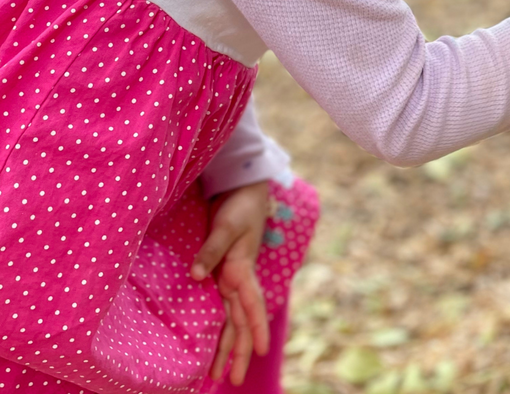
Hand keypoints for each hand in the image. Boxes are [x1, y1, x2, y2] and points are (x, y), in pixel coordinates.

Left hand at [191, 180, 271, 384]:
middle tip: (230, 381)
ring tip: (218, 374)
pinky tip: (212, 341)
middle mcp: (239, 279)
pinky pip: (222, 307)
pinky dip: (219, 327)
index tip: (259, 352)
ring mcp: (232, 278)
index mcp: (244, 270)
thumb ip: (211, 250)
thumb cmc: (240, 206)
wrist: (244, 189)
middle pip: (240, 322)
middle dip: (237, 352)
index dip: (255, 329)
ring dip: (227, 345)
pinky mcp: (223, 272)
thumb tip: (196, 275)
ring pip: (231, 319)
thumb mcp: (226, 225)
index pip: (252, 305)